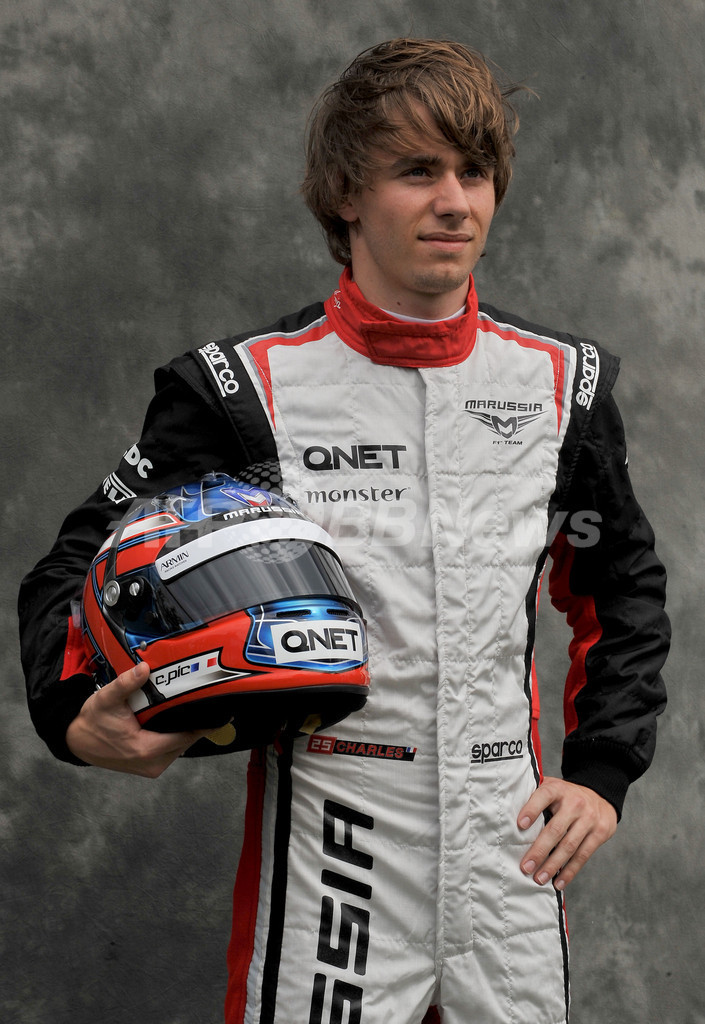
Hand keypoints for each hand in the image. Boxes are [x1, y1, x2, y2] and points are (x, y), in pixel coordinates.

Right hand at [66, 662, 211, 777]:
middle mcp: (152, 763)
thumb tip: (143, 668)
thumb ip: (126, 683)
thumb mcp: (107, 699)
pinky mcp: (149, 767)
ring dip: (186, 731)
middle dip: (196, 724)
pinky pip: (171, 751)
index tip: (220, 713)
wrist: (77, 741)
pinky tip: (177, 721)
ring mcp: (151, 768)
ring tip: (192, 709)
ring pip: (180, 747)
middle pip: (186, 742)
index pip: (185, 736)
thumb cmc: (93, 721)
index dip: (203, 724)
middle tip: (207, 703)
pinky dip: (176, 737)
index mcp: (145, 749)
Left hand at [517, 777, 617, 889]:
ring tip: (539, 878)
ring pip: (569, 846)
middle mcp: (575, 803)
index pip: (544, 796)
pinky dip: (570, 871)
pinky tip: (558, 882)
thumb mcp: (552, 788)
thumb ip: (534, 796)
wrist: (600, 795)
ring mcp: (589, 819)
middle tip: (525, 867)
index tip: (520, 825)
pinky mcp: (600, 833)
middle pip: (555, 829)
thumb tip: (506, 811)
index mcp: (558, 790)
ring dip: (553, 865)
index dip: (531, 809)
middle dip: (539, 850)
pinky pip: (583, 856)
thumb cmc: (566, 796)